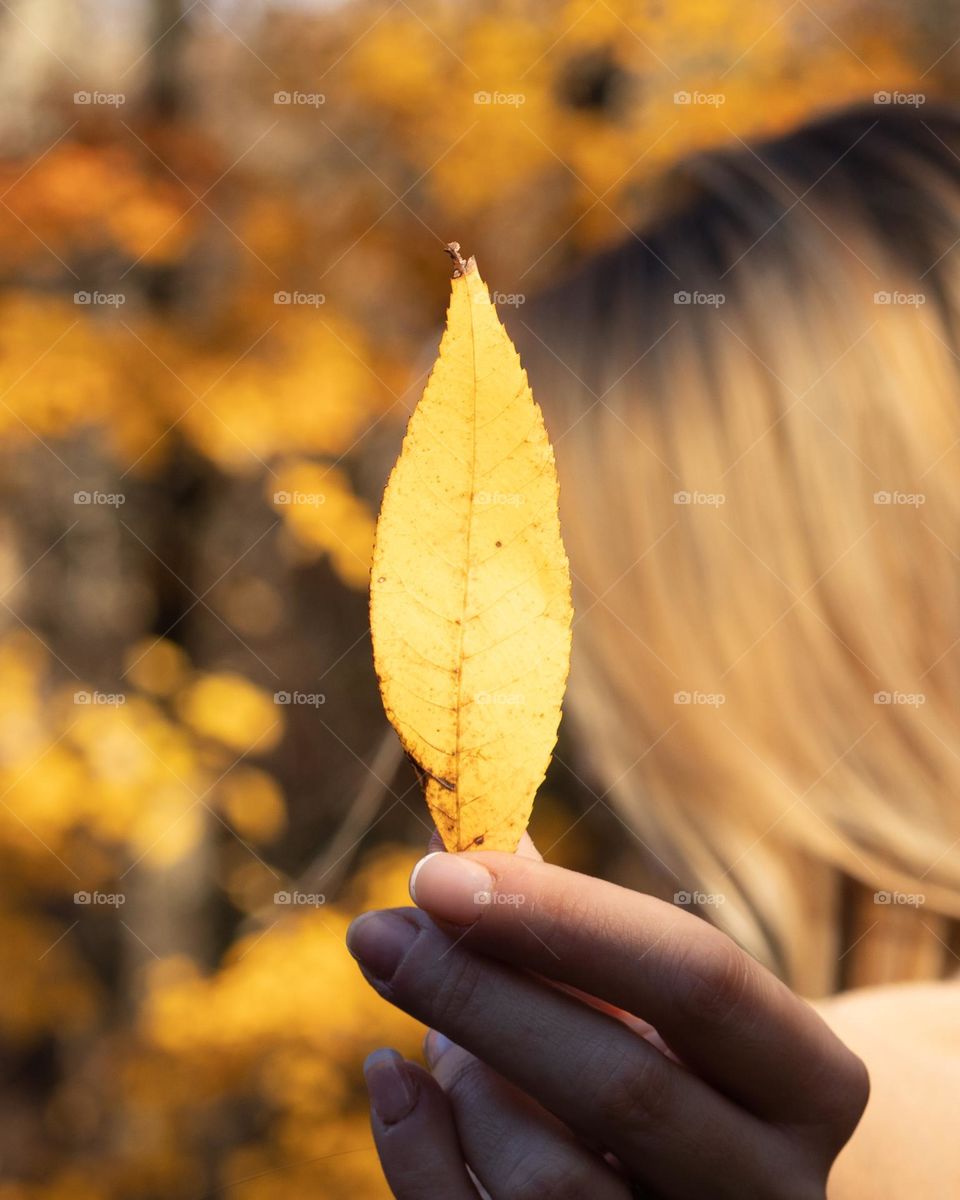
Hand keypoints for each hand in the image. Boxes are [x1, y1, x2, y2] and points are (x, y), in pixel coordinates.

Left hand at [347, 840, 868, 1198]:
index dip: (566, 916)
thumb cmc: (673, 1061)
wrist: (712, 1189)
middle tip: (379, 930)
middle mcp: (770, 1189)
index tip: (440, 873)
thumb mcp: (654, 991)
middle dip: (479, 994)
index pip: (700, 978)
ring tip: (443, 1031)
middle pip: (620, 1086)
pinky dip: (415, 1152)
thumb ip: (564, 918)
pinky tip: (391, 1077)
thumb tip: (450, 838)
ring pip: (545, 1179)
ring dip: (465, 1079)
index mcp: (809, 1083)